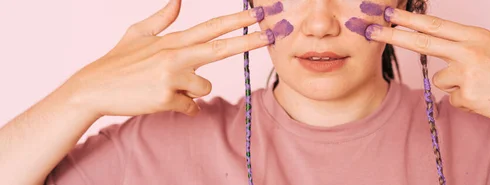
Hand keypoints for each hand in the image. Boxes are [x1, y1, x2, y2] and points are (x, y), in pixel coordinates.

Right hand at [59, 0, 271, 116]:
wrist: (92, 89)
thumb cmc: (117, 62)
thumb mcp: (137, 34)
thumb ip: (162, 18)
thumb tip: (177, 0)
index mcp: (171, 40)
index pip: (210, 28)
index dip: (236, 21)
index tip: (257, 14)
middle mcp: (175, 55)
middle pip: (220, 48)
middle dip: (247, 41)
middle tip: (270, 35)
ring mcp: (171, 77)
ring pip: (204, 87)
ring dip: (190, 90)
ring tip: (165, 86)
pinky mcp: (166, 98)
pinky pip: (191, 107)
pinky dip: (182, 106)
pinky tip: (161, 100)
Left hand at [366, 0, 489, 129]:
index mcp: (477, 36)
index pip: (435, 25)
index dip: (408, 20)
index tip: (387, 14)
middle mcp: (468, 52)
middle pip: (422, 42)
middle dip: (392, 35)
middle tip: (369, 29)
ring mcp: (466, 74)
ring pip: (442, 79)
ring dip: (458, 84)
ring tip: (486, 85)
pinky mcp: (467, 96)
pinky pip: (455, 100)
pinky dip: (467, 101)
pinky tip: (487, 98)